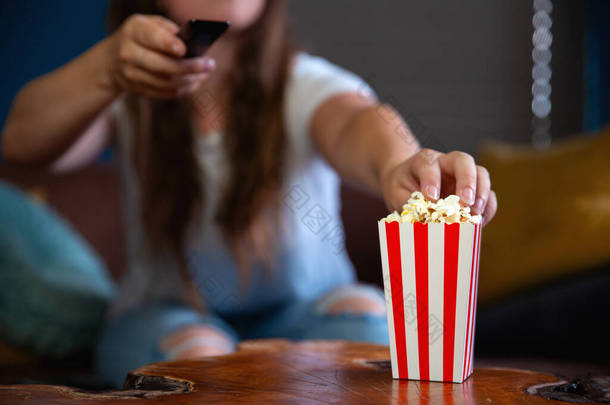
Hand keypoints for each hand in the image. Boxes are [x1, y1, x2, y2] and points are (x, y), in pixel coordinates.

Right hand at [106, 14, 214, 98]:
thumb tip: (191, 44)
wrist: (112, 60)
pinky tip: (195, 82)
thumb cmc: (141, 37)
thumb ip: (168, 30)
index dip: (168, 45)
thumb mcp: (150, 24)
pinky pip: (165, 92)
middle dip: (189, 67)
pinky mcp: (138, 90)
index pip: (151, 38)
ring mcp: (132, 75)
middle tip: (209, 65)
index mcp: (133, 31)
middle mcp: (128, 53)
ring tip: (206, 73)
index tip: (185, 49)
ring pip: (166, 82)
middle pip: (162, 66)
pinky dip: (184, 88)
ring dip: (190, 79)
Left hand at [380, 149, 497, 225]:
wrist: (408, 184)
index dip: (431, 180)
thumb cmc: (401, 188)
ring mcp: (462, 175)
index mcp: (424, 161)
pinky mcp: (473, 190)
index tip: (431, 197)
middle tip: (465, 201)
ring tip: (476, 212)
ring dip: (482, 192)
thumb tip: (422, 218)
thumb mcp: (396, 193)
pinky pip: (488, 194)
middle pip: (463, 160)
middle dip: (466, 180)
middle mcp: (446, 163)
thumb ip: (408, 202)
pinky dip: (488, 207)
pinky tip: (481, 221)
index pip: (429, 165)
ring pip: (480, 173)